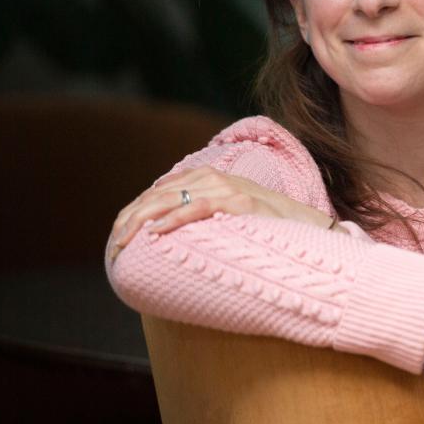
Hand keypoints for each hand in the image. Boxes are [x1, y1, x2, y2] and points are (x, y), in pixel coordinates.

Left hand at [108, 166, 333, 259]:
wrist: (310, 229)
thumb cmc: (268, 229)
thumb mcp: (227, 217)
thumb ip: (201, 216)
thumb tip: (165, 235)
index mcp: (207, 178)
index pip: (158, 192)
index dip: (133, 213)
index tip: (116, 238)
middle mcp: (213, 177)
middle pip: (158, 195)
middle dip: (130, 219)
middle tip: (114, 246)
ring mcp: (227, 187)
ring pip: (171, 199)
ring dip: (142, 221)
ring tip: (124, 241)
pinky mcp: (239, 201)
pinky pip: (198, 207)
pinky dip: (174, 219)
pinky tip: (155, 233)